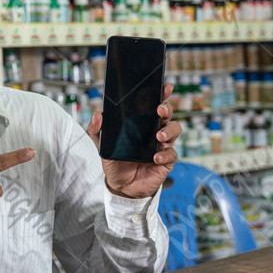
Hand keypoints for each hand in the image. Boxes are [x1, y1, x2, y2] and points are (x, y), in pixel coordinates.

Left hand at [87, 83, 180, 198]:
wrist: (121, 185)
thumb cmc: (115, 161)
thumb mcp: (103, 145)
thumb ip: (97, 130)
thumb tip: (97, 115)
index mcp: (142, 123)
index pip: (153, 105)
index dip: (161, 94)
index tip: (164, 87)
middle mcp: (154, 131)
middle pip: (167, 115)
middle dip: (166, 109)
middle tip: (160, 110)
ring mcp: (162, 146)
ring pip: (175, 131)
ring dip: (169, 131)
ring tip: (158, 137)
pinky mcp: (166, 161)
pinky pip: (171, 154)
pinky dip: (164, 155)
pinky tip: (155, 158)